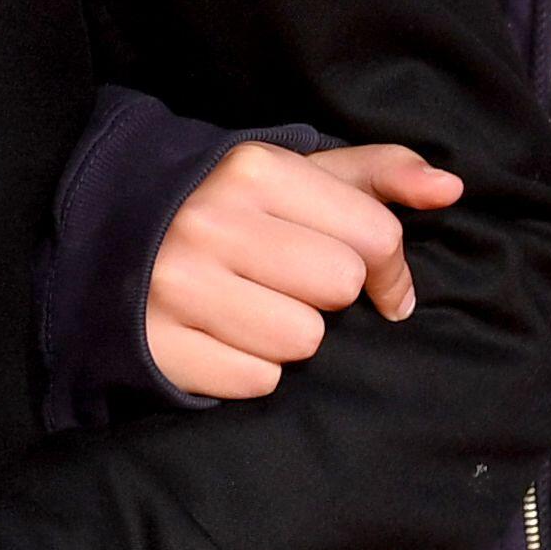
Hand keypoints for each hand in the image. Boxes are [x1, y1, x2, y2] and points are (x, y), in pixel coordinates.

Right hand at [144, 139, 451, 401]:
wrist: (100, 238)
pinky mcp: (158, 343)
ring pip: (301, 341)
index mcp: (252, 169)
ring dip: (286, 336)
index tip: (374, 279)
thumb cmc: (222, 208)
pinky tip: (218, 336)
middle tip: (284, 283)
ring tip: (247, 309)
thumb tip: (450, 188)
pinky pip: (255, 381)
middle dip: (324, 295)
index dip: (388, 268)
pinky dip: (246, 369)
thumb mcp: (291, 177)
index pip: (374, 236)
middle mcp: (211, 221)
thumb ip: (375, 175)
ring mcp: (178, 284)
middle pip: (339, 288)